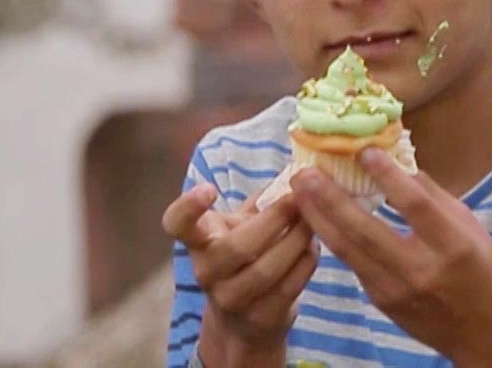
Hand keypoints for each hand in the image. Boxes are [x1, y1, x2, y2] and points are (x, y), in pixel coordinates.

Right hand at [161, 183, 316, 367]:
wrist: (243, 320)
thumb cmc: (247, 256)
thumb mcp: (245, 224)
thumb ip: (265, 200)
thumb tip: (299, 170)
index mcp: (199, 240)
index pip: (177, 224)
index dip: (188, 207)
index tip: (209, 188)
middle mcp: (206, 271)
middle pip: (236, 247)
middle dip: (275, 220)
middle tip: (301, 200)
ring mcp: (229, 299)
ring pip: (265, 271)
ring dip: (297, 241)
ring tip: (315, 222)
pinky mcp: (258, 319)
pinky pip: (287, 288)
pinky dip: (306, 263)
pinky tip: (314, 248)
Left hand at [292, 149, 491, 367]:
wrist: (485, 333)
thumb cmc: (485, 272)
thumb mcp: (472, 228)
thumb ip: (434, 198)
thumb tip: (399, 163)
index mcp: (452, 245)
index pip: (414, 204)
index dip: (387, 176)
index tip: (364, 150)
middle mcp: (420, 270)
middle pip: (367, 230)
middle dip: (331, 198)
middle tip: (306, 172)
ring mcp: (396, 289)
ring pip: (348, 249)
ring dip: (319, 218)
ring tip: (298, 191)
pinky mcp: (381, 301)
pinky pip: (353, 264)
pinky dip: (334, 238)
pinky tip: (318, 218)